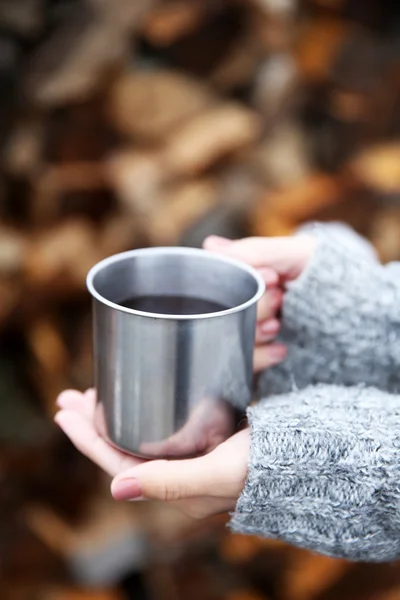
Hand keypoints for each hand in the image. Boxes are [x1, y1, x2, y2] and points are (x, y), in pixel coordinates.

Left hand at [55, 389, 248, 518]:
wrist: (304, 459)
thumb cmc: (264, 468)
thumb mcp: (217, 474)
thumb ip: (170, 482)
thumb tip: (115, 488)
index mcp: (174, 486)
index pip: (116, 461)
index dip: (87, 438)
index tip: (64, 411)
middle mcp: (176, 474)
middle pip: (121, 445)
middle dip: (93, 421)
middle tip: (69, 396)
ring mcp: (189, 456)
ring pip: (139, 433)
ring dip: (114, 414)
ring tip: (92, 395)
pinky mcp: (204, 439)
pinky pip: (160, 425)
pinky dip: (142, 409)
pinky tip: (138, 397)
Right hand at [203, 234, 315, 371]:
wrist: (358, 313)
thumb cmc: (328, 272)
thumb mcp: (295, 253)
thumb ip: (253, 251)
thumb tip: (210, 246)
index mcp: (244, 276)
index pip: (216, 281)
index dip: (234, 281)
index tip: (270, 277)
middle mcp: (241, 304)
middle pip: (220, 313)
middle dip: (252, 307)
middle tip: (279, 299)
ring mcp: (249, 333)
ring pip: (228, 340)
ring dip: (253, 333)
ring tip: (278, 326)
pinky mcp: (258, 358)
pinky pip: (242, 365)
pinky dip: (258, 358)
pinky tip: (279, 351)